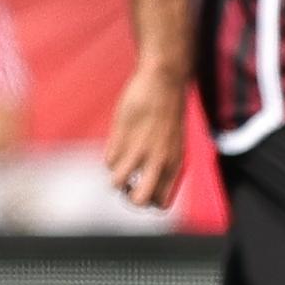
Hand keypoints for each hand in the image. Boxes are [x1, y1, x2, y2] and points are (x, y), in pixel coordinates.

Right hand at [104, 60, 191, 209]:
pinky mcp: (122, 136)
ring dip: (115, 177)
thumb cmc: (168, 113)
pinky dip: (110, 156)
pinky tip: (119, 142)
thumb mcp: (174, 143)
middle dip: (128, 197)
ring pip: (117, 183)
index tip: (143, 187)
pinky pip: (109, 161)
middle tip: (128, 183)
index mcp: (175, 164)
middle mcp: (159, 161)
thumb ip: (163, 165)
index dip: (148, 202)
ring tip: (121, 162)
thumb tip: (143, 186)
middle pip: (139, 201)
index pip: (161, 203)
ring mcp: (140, 149)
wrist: (164, 81)